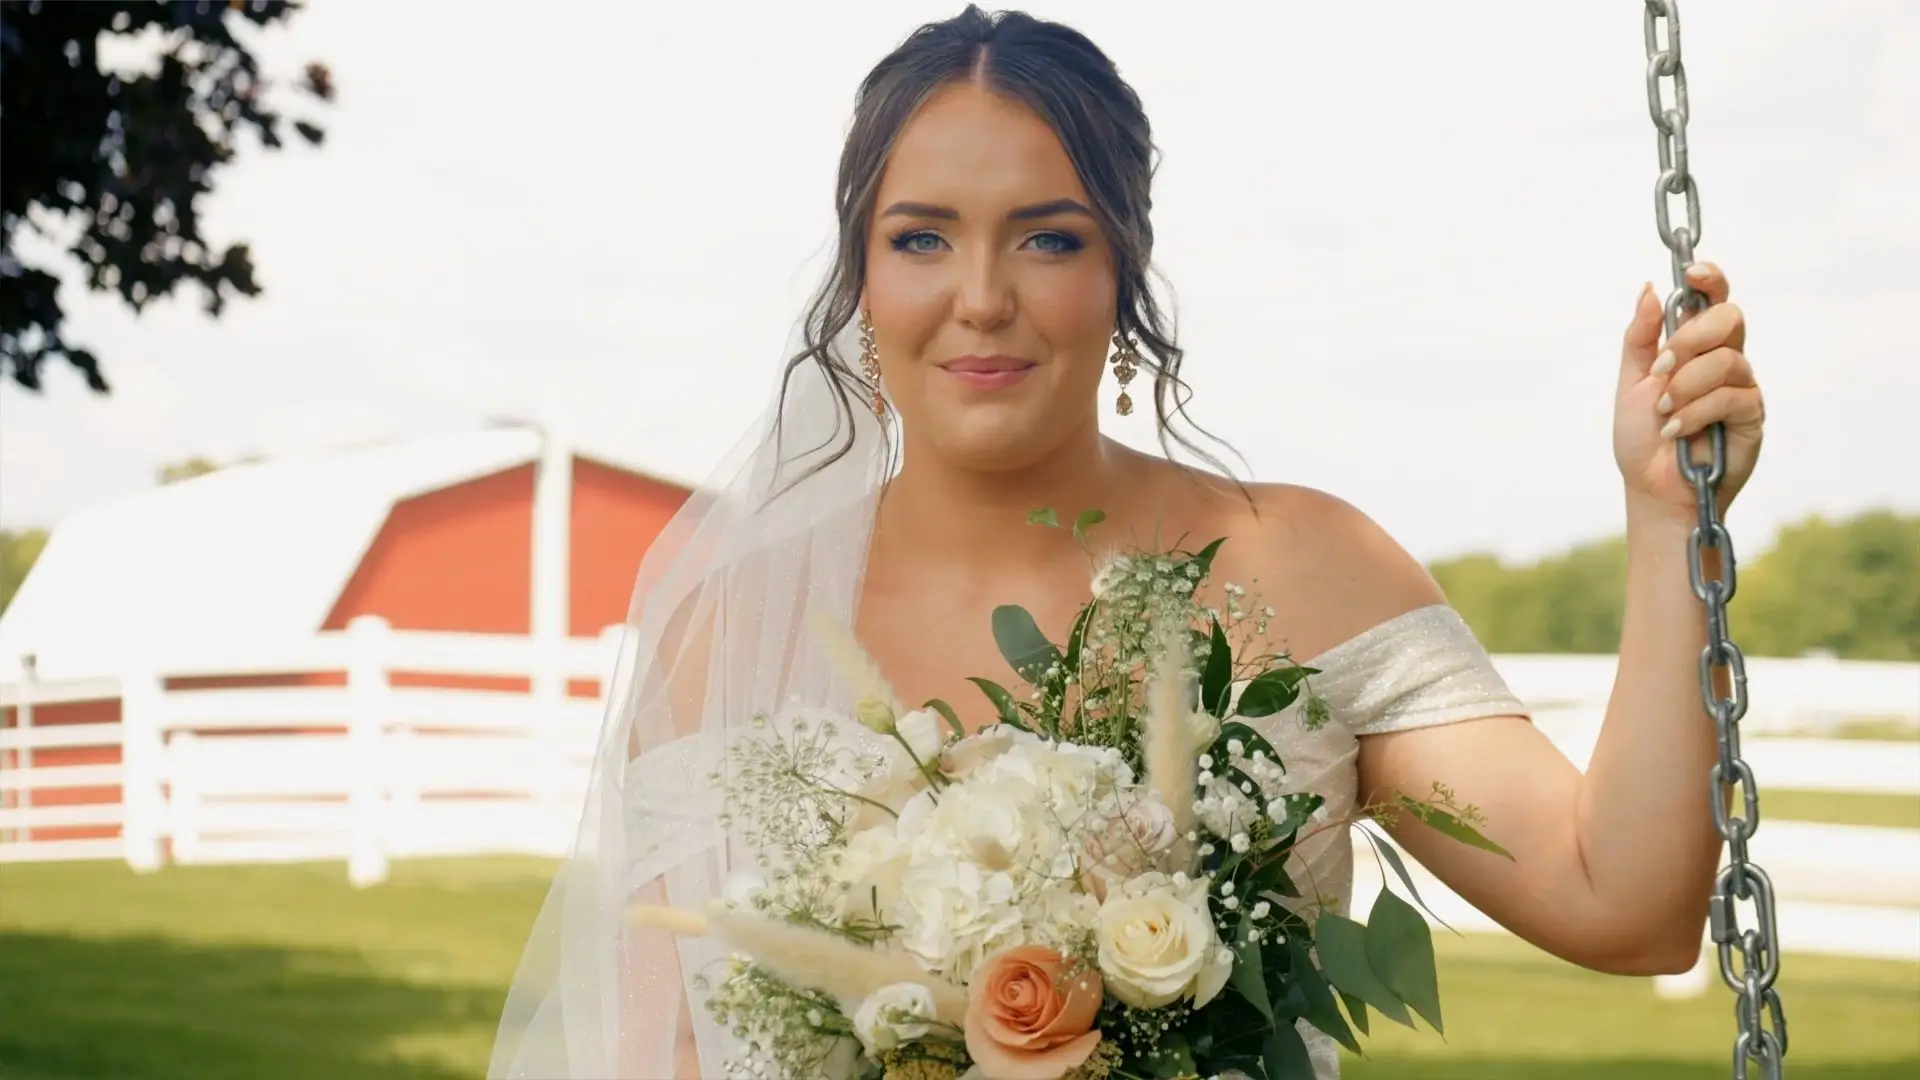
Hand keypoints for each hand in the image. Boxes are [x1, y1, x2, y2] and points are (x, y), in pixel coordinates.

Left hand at [1614, 263, 1763, 514]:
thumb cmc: (1642, 437)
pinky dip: (1695, 412)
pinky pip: (1730, 396)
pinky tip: (1675, 430)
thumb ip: (1640, 338)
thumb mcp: (1631, 383)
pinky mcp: (1752, 415)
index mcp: (1695, 346)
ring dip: (1685, 385)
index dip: (1710, 279)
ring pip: (1726, 360)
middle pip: (1730, 318)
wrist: (1653, 487)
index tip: (1692, 272)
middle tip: (1661, 368)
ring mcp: (1742, 386)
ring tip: (1663, 412)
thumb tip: (1649, 288)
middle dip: (1691, 337)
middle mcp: (1724, 359)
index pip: (1714, 300)